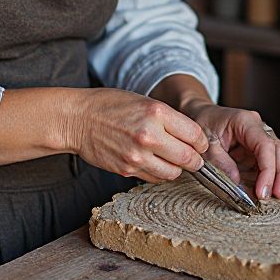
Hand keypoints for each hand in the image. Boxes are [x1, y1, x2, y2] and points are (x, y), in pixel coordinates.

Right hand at [67, 88, 209, 182]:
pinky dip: (159, 173)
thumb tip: (191, 137)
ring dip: (177, 168)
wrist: (77, 119)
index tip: (201, 144)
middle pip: (188, 158)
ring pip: (173, 173)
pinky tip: (153, 162)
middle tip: (194, 158)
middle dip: (195, 159)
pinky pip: (154, 178)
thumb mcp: (144, 101)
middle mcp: (149, 135)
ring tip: (171, 160)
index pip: (195, 135)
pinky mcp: (127, 170)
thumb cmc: (110, 105)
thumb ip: (168, 119)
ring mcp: (137, 156)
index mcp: (156, 112)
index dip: (202, 142)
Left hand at [179, 99, 279, 201]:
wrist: (199, 114)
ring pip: (277, 157)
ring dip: (276, 178)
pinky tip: (262, 190)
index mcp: (245, 121)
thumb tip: (238, 182)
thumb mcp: (206, 146)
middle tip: (277, 196)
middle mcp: (257, 127)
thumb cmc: (202, 124)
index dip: (267, 170)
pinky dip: (266, 177)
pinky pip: (266, 163)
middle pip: (278, 150)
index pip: (265, 146)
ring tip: (271, 197)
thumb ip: (221, 163)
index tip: (262, 191)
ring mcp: (259, 137)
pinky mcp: (256, 148)